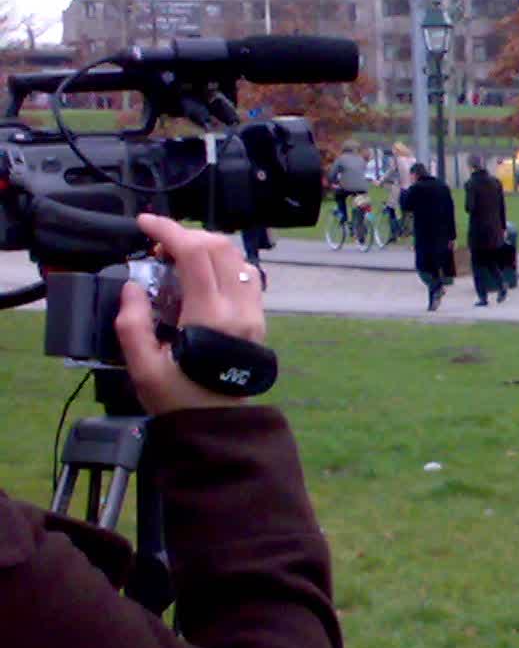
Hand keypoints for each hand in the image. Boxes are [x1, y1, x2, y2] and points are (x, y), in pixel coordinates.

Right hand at [114, 213, 267, 415]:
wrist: (219, 424)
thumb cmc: (179, 398)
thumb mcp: (142, 367)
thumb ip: (132, 324)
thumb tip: (132, 286)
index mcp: (211, 317)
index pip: (196, 255)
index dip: (169, 231)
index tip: (144, 223)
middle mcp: (240, 309)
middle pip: (220, 248)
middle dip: (185, 236)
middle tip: (158, 249)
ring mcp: (254, 313)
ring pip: (238, 258)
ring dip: (207, 247)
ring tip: (177, 260)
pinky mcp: (258, 319)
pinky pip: (247, 275)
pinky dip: (224, 263)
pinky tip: (201, 275)